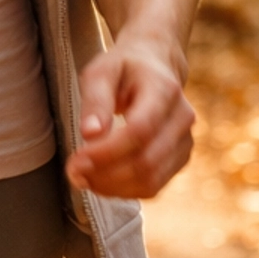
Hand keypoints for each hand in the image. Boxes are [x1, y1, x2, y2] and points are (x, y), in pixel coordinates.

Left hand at [65, 26, 194, 201]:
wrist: (155, 66)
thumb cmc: (124, 69)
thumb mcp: (101, 72)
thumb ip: (95, 100)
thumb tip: (90, 134)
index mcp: (164, 90)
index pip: (140, 131)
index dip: (107, 152)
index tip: (76, 160)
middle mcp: (181, 118)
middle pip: (146, 162)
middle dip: (106, 175)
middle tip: (73, 172)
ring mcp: (185, 140)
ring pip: (151, 181)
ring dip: (113, 188)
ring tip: (83, 178)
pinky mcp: (180, 158)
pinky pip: (154, 186)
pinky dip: (125, 191)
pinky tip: (101, 181)